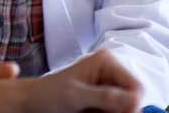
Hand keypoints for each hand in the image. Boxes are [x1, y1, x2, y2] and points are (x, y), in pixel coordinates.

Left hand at [8, 50, 141, 112]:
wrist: (33, 101)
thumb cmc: (48, 93)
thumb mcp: (74, 95)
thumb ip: (102, 96)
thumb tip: (132, 99)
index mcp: (106, 61)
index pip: (136, 88)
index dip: (131, 105)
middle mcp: (111, 72)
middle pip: (133, 101)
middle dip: (120, 112)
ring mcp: (108, 87)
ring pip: (125, 110)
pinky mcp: (104, 101)